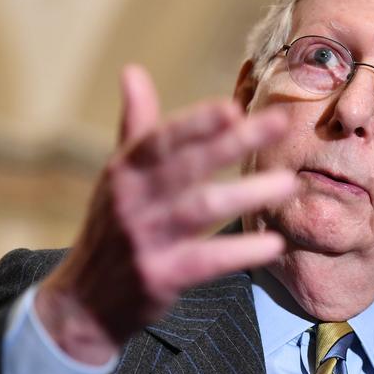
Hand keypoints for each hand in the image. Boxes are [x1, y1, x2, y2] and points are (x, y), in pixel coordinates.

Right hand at [35, 65, 295, 363]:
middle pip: (187, 166)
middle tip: (280, 123)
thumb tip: (133, 70)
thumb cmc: (111, 228)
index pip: (161, 139)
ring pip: (200, 209)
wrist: (84, 303)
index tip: (233, 106)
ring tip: (289, 182)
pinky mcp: (159, 278)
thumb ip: (135, 127)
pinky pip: (205, 261)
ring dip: (246, 193)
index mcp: (124, 171)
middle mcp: (131, 201)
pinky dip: (239, 251)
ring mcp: (144, 240)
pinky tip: (273, 243)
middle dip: (233, 142)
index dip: (196, 122)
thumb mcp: (117, 177)